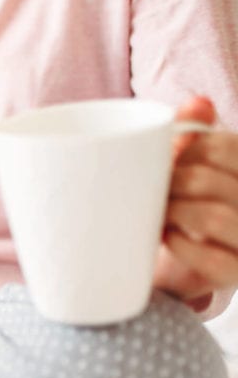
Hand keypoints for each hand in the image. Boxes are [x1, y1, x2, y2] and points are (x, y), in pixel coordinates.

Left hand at [154, 96, 237, 305]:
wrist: (166, 262)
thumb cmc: (177, 201)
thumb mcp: (182, 166)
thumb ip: (188, 134)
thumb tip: (199, 104)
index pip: (221, 148)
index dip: (181, 153)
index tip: (160, 164)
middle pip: (208, 181)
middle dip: (168, 185)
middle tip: (148, 192)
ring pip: (214, 217)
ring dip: (172, 213)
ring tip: (154, 214)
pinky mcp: (235, 273)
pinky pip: (215, 261)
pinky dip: (181, 246)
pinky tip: (165, 238)